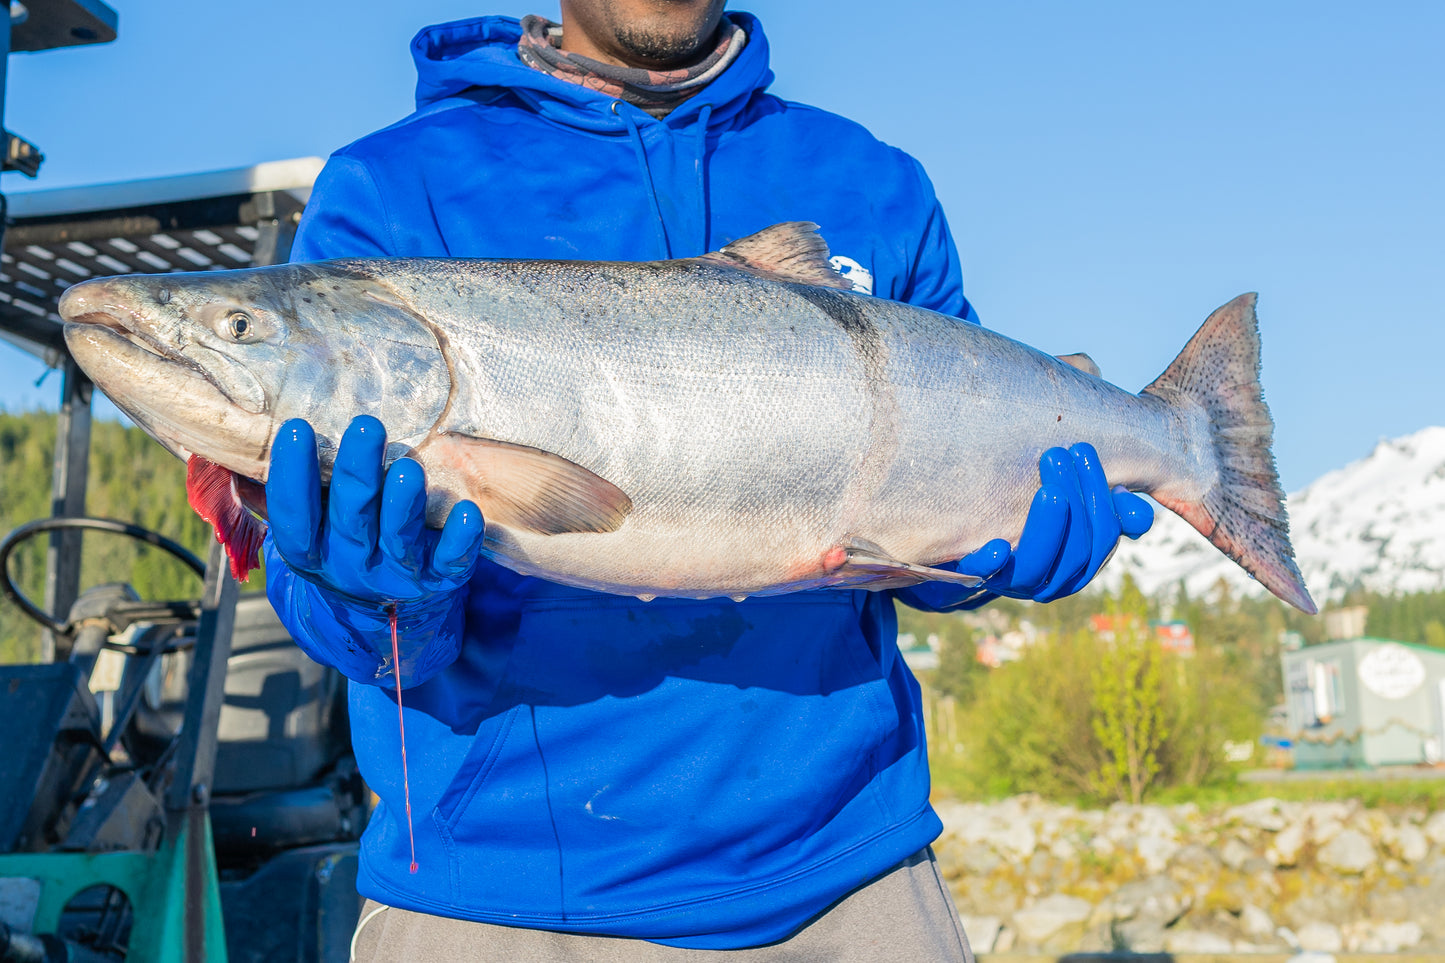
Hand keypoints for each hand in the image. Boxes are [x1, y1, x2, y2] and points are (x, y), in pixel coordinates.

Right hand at [266, 416, 483, 606]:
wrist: (385, 615)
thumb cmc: (341, 542)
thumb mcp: (308, 526)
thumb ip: (277, 491)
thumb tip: (231, 441)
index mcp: (310, 552)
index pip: (293, 518)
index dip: (292, 477)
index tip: (298, 428)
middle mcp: (349, 567)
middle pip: (350, 521)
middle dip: (357, 474)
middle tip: (367, 427)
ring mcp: (395, 576)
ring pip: (397, 540)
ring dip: (403, 504)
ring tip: (409, 468)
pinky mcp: (438, 581)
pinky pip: (450, 564)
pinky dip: (459, 541)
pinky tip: (467, 513)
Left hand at [904, 443, 1152, 609]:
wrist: (961, 539)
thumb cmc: (1024, 514)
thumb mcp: (1067, 506)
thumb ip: (1103, 506)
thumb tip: (1137, 514)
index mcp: (1076, 562)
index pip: (1102, 539)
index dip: (1099, 497)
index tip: (1082, 451)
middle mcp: (1049, 580)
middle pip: (1076, 554)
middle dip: (1076, 502)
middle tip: (1058, 455)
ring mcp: (1010, 582)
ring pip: (1038, 569)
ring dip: (1046, 527)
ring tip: (1049, 489)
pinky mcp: (973, 576)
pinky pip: (985, 577)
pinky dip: (993, 563)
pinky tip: (999, 545)